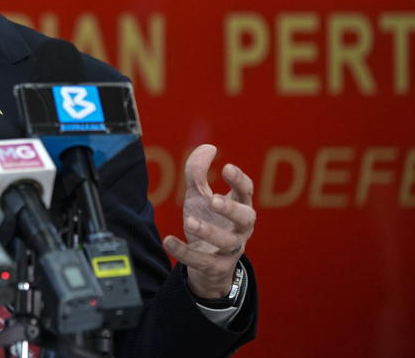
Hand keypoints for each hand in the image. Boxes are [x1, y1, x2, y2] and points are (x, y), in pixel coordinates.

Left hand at [162, 145, 255, 298]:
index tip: (227, 167)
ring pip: (227, 242)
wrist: (207, 264)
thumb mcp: (200, 196)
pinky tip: (168, 240)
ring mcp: (231, 250)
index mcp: (240, 208)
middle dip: (231, 208)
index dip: (239, 180)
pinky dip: (184, 252)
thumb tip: (209, 147)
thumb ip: (199, 172)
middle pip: (246, 218)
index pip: (246, 192)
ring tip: (190, 221)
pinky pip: (201, 262)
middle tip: (214, 200)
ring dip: (209, 231)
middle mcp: (240, 229)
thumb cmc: (207, 221)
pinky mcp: (216, 268)